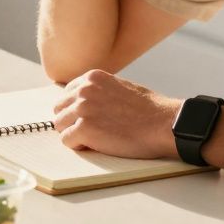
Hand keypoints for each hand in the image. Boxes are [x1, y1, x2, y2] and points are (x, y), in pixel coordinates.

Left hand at [51, 69, 179, 158]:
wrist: (163, 123)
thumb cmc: (148, 110)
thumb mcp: (120, 87)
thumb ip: (99, 91)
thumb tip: (85, 103)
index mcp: (92, 77)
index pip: (67, 93)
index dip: (76, 109)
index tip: (88, 118)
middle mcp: (84, 90)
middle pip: (59, 109)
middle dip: (71, 121)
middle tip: (90, 131)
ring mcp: (83, 108)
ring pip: (60, 125)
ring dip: (74, 134)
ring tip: (95, 138)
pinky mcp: (85, 129)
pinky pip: (67, 141)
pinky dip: (78, 146)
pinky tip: (96, 145)